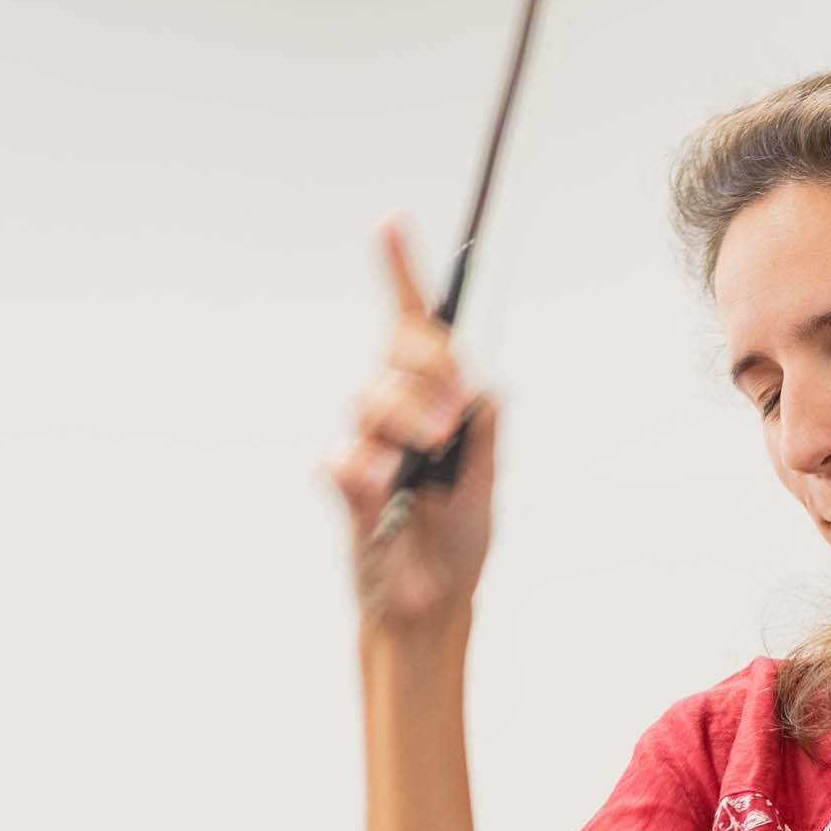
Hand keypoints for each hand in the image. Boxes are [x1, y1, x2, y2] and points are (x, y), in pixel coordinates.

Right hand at [328, 219, 498, 636]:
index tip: (389, 225)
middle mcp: (396, 414)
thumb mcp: (487, 483)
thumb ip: (485, 433)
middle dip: (430, 370)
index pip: (413, 330)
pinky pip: (343, 456)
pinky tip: (382, 489)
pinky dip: (365, 467)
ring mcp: (367, 445)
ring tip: (425, 456)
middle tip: (453, 413)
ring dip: (406, 420)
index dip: (401, 276)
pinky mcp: (345, 485)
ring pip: (372, 398)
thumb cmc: (458, 545)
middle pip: (399, 352)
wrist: (431, 605)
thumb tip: (482, 388)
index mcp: (434, 402)